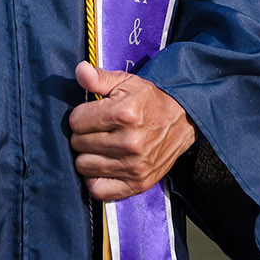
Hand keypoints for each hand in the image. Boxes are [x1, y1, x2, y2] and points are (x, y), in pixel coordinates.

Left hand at [68, 63, 195, 201]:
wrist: (183, 120)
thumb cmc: (150, 101)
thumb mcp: (127, 82)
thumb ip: (100, 77)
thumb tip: (80, 70)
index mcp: (124, 114)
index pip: (76, 121)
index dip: (80, 116)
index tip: (91, 115)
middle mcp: (129, 142)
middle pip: (78, 144)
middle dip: (82, 135)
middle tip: (96, 130)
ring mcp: (134, 166)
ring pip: (83, 166)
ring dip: (87, 156)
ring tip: (100, 147)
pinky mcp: (138, 183)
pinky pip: (98, 189)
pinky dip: (95, 179)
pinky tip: (102, 166)